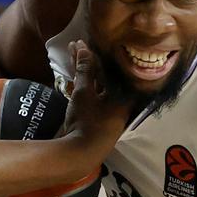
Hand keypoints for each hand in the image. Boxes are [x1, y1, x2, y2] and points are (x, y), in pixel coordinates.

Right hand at [61, 41, 131, 155]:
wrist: (80, 154)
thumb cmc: (87, 122)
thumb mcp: (84, 93)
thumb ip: (85, 70)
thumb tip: (83, 49)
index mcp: (124, 95)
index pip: (112, 67)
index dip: (96, 53)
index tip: (85, 42)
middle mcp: (120, 102)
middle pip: (104, 75)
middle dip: (88, 60)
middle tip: (74, 45)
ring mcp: (109, 110)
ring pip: (97, 85)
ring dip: (84, 71)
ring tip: (71, 54)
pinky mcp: (98, 117)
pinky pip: (93, 95)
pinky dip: (84, 84)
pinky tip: (74, 75)